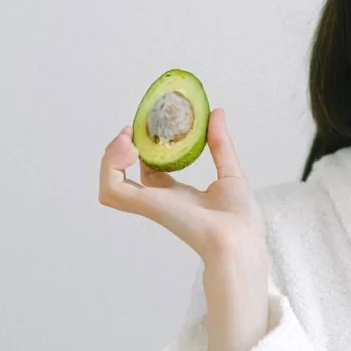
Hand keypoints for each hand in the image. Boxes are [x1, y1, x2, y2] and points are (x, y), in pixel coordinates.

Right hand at [98, 108, 265, 264]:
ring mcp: (150, 203)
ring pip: (110, 182)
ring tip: (128, 140)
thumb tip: (217, 112)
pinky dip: (111, 167)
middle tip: (130, 132)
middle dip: (119, 150)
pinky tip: (131, 150)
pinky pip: (112, 188)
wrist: (239, 239)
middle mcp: (160, 200)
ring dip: (110, 157)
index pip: (150, 170)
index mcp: (178, 195)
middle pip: (123, 175)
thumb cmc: (240, 219)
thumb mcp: (230, 171)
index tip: (148, 127)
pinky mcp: (146, 205)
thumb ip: (220, 143)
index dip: (144, 148)